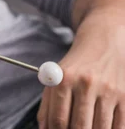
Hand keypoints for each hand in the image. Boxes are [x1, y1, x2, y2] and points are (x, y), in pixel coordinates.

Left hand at [37, 8, 124, 128]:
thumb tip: (44, 128)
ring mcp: (108, 90)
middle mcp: (86, 84)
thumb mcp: (55, 77)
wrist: (104, 42)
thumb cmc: (76, 64)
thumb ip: (47, 104)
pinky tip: (101, 127)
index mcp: (64, 79)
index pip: (58, 119)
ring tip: (86, 128)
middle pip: (79, 127)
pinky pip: (119, 125)